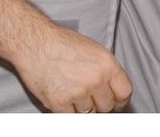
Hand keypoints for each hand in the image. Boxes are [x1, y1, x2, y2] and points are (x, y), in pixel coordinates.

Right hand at [13, 24, 132, 112]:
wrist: (35, 43)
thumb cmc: (61, 43)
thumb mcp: (94, 51)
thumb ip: (106, 71)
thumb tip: (112, 88)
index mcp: (107, 65)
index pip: (124, 93)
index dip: (120, 100)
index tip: (116, 102)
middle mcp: (95, 80)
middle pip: (107, 106)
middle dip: (100, 103)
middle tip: (91, 97)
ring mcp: (78, 93)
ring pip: (89, 114)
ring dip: (83, 108)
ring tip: (74, 93)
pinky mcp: (59, 103)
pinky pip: (71, 117)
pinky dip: (68, 112)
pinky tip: (65, 99)